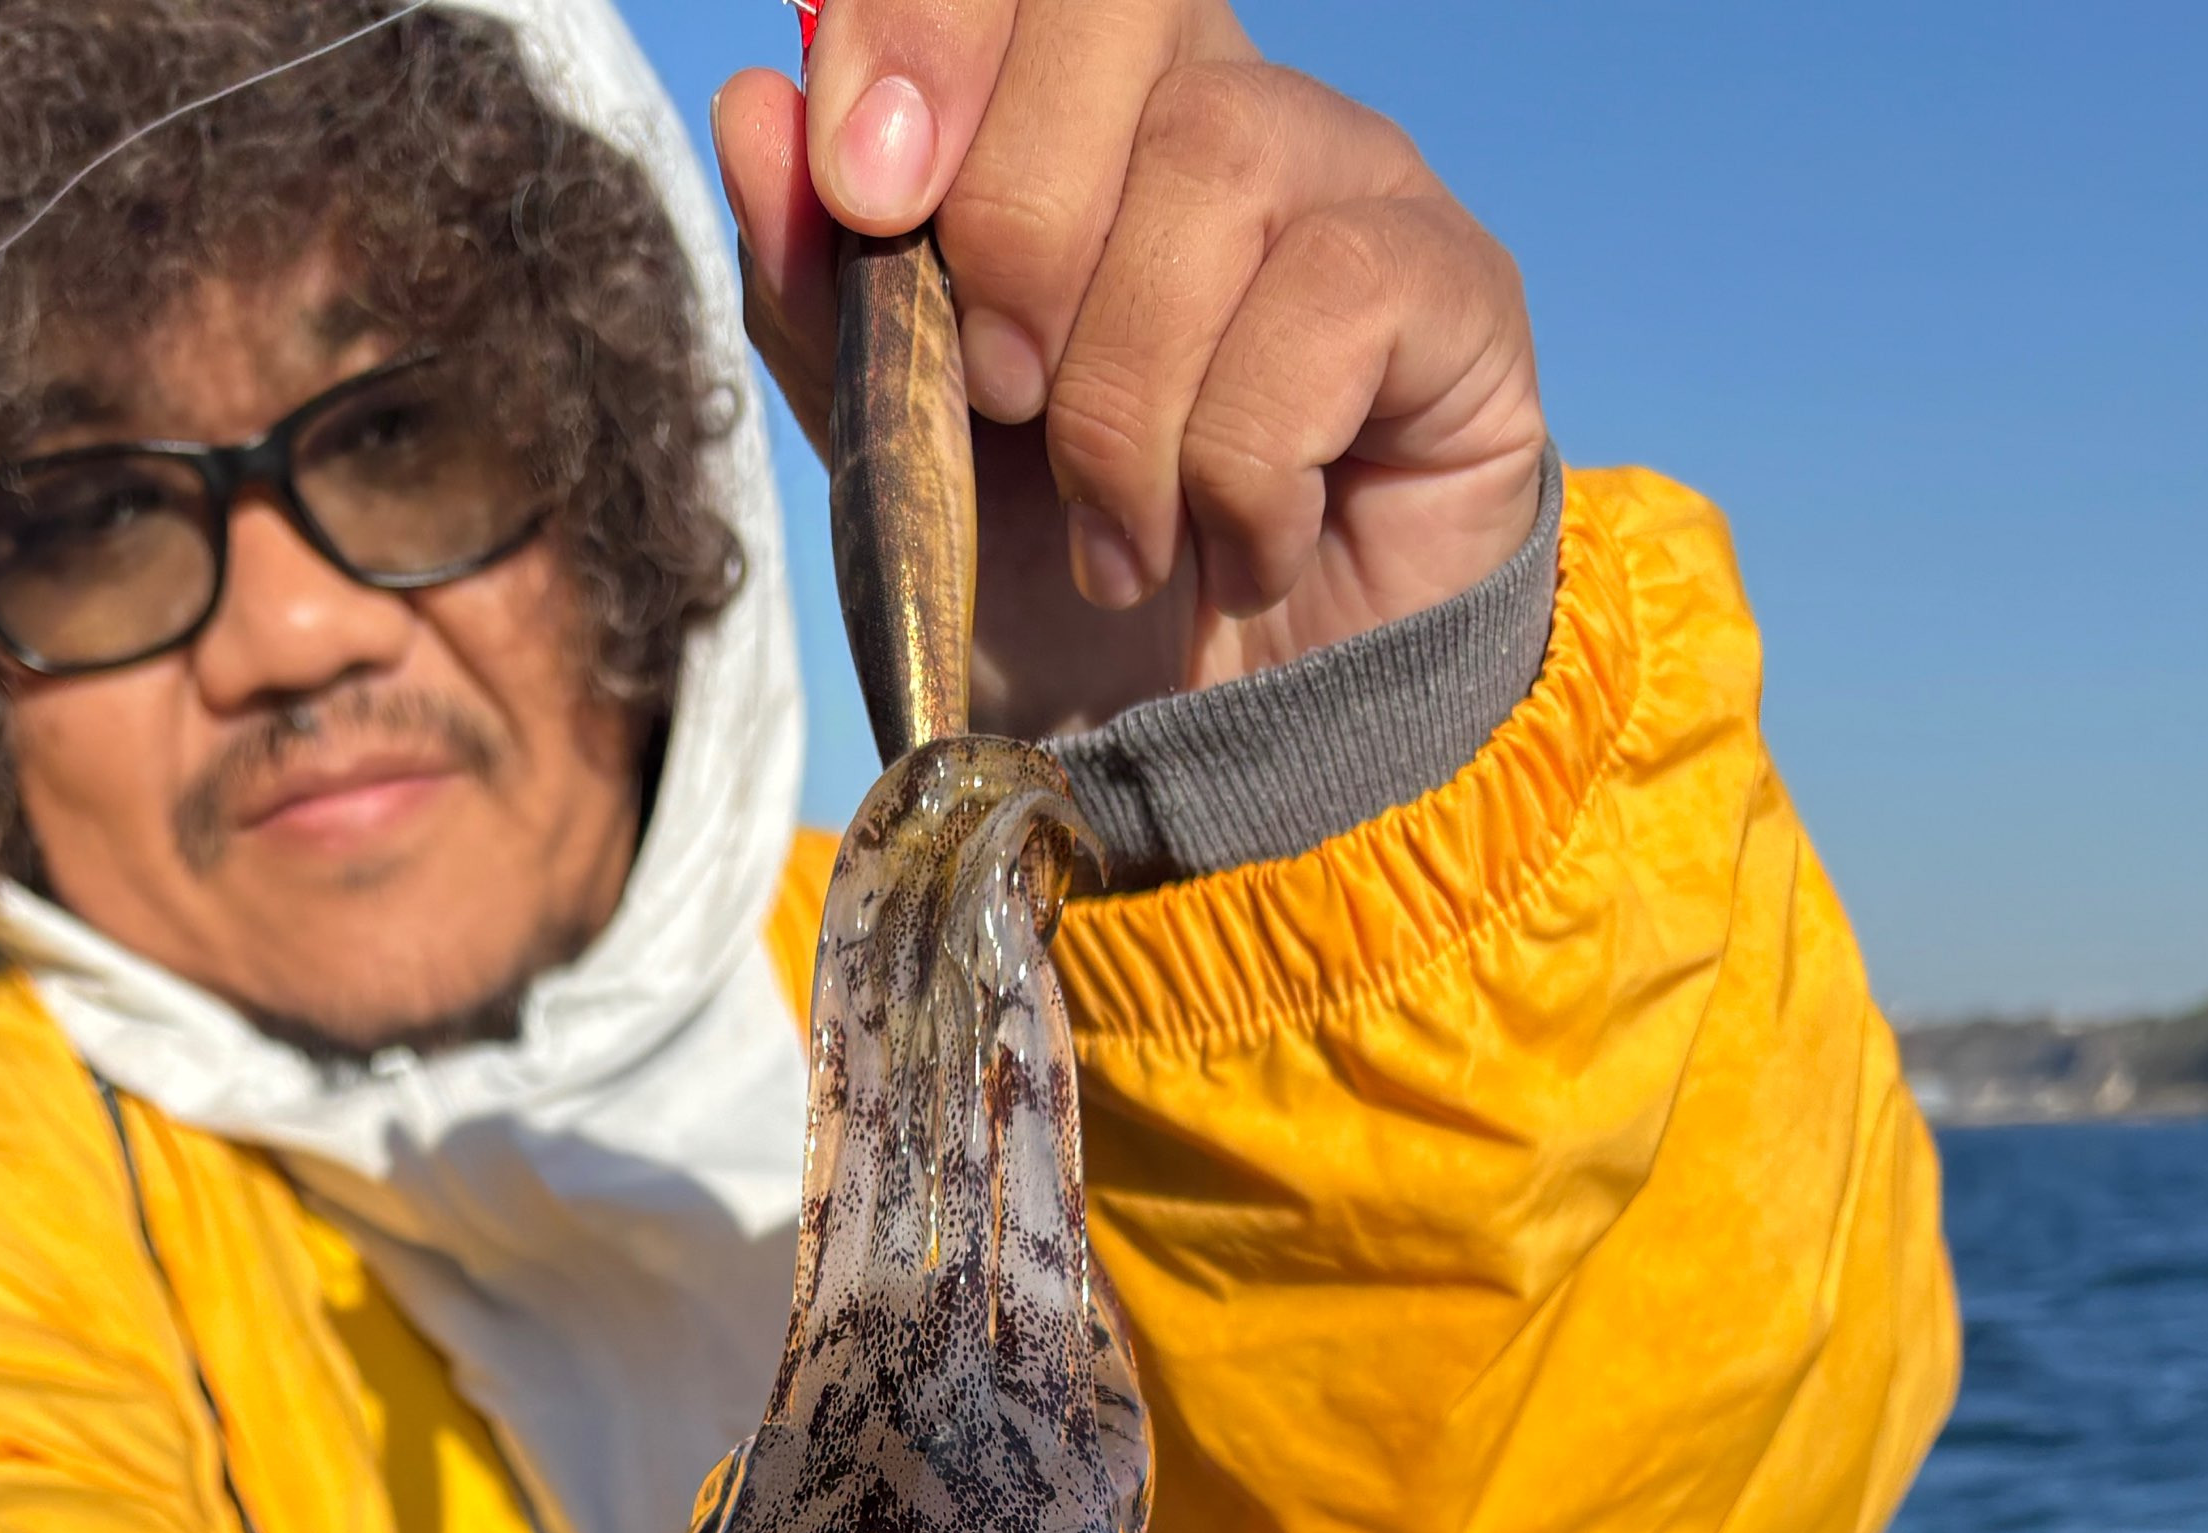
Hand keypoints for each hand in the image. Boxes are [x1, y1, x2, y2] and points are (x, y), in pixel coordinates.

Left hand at [715, 1, 1544, 742]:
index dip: (930, 29)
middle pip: (1117, 6)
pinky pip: (1332, 296)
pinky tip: (1239, 551)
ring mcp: (1350, 181)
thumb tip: (753, 107)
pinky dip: (1246, 462)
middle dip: (1020, 219)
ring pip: (1217, 161)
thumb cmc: (1074, 611)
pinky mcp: (1454, 285)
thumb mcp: (908, 478)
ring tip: (1115, 546)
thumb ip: (829, 307)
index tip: (869, 191)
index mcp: (1078, 126)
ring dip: (1127, 395)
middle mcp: (1222, 111)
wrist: (1227, 780)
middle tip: (1005, 403)